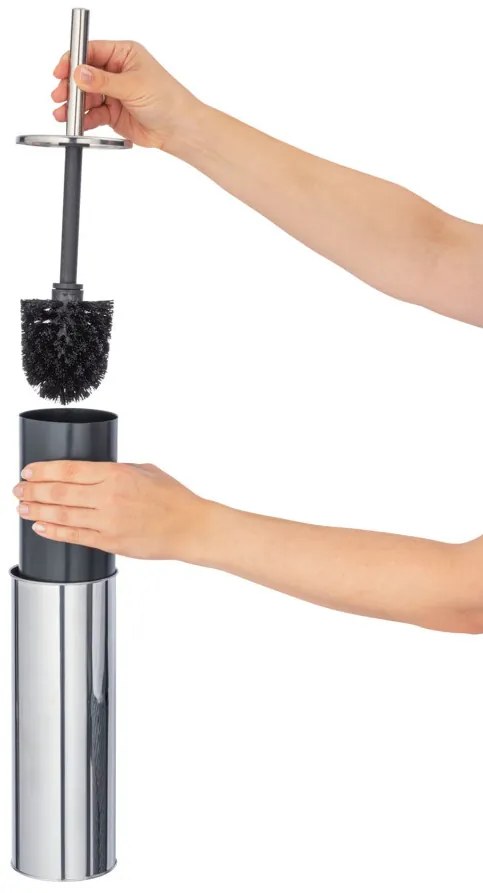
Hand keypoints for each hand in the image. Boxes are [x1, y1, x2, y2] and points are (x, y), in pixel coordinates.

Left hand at [12, 461, 206, 559]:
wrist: (190, 527)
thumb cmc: (172, 498)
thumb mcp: (144, 470)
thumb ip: (116, 470)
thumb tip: (93, 471)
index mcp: (116, 474)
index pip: (69, 469)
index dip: (43, 470)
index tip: (28, 471)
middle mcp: (109, 497)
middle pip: (59, 492)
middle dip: (33, 490)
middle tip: (19, 489)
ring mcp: (108, 522)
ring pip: (62, 515)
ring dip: (38, 511)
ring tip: (23, 507)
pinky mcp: (110, 542)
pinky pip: (75, 536)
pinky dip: (54, 531)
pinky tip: (41, 527)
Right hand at [51, 40, 201, 149]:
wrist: (179, 129)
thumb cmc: (167, 100)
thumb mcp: (133, 85)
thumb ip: (103, 81)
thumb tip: (80, 73)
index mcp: (124, 54)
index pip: (92, 52)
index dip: (74, 61)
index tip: (61, 71)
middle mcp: (117, 72)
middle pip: (85, 75)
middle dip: (71, 86)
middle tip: (60, 95)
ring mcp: (114, 93)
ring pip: (87, 96)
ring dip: (74, 105)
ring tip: (63, 113)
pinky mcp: (113, 113)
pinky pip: (93, 114)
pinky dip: (84, 119)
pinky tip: (78, 123)